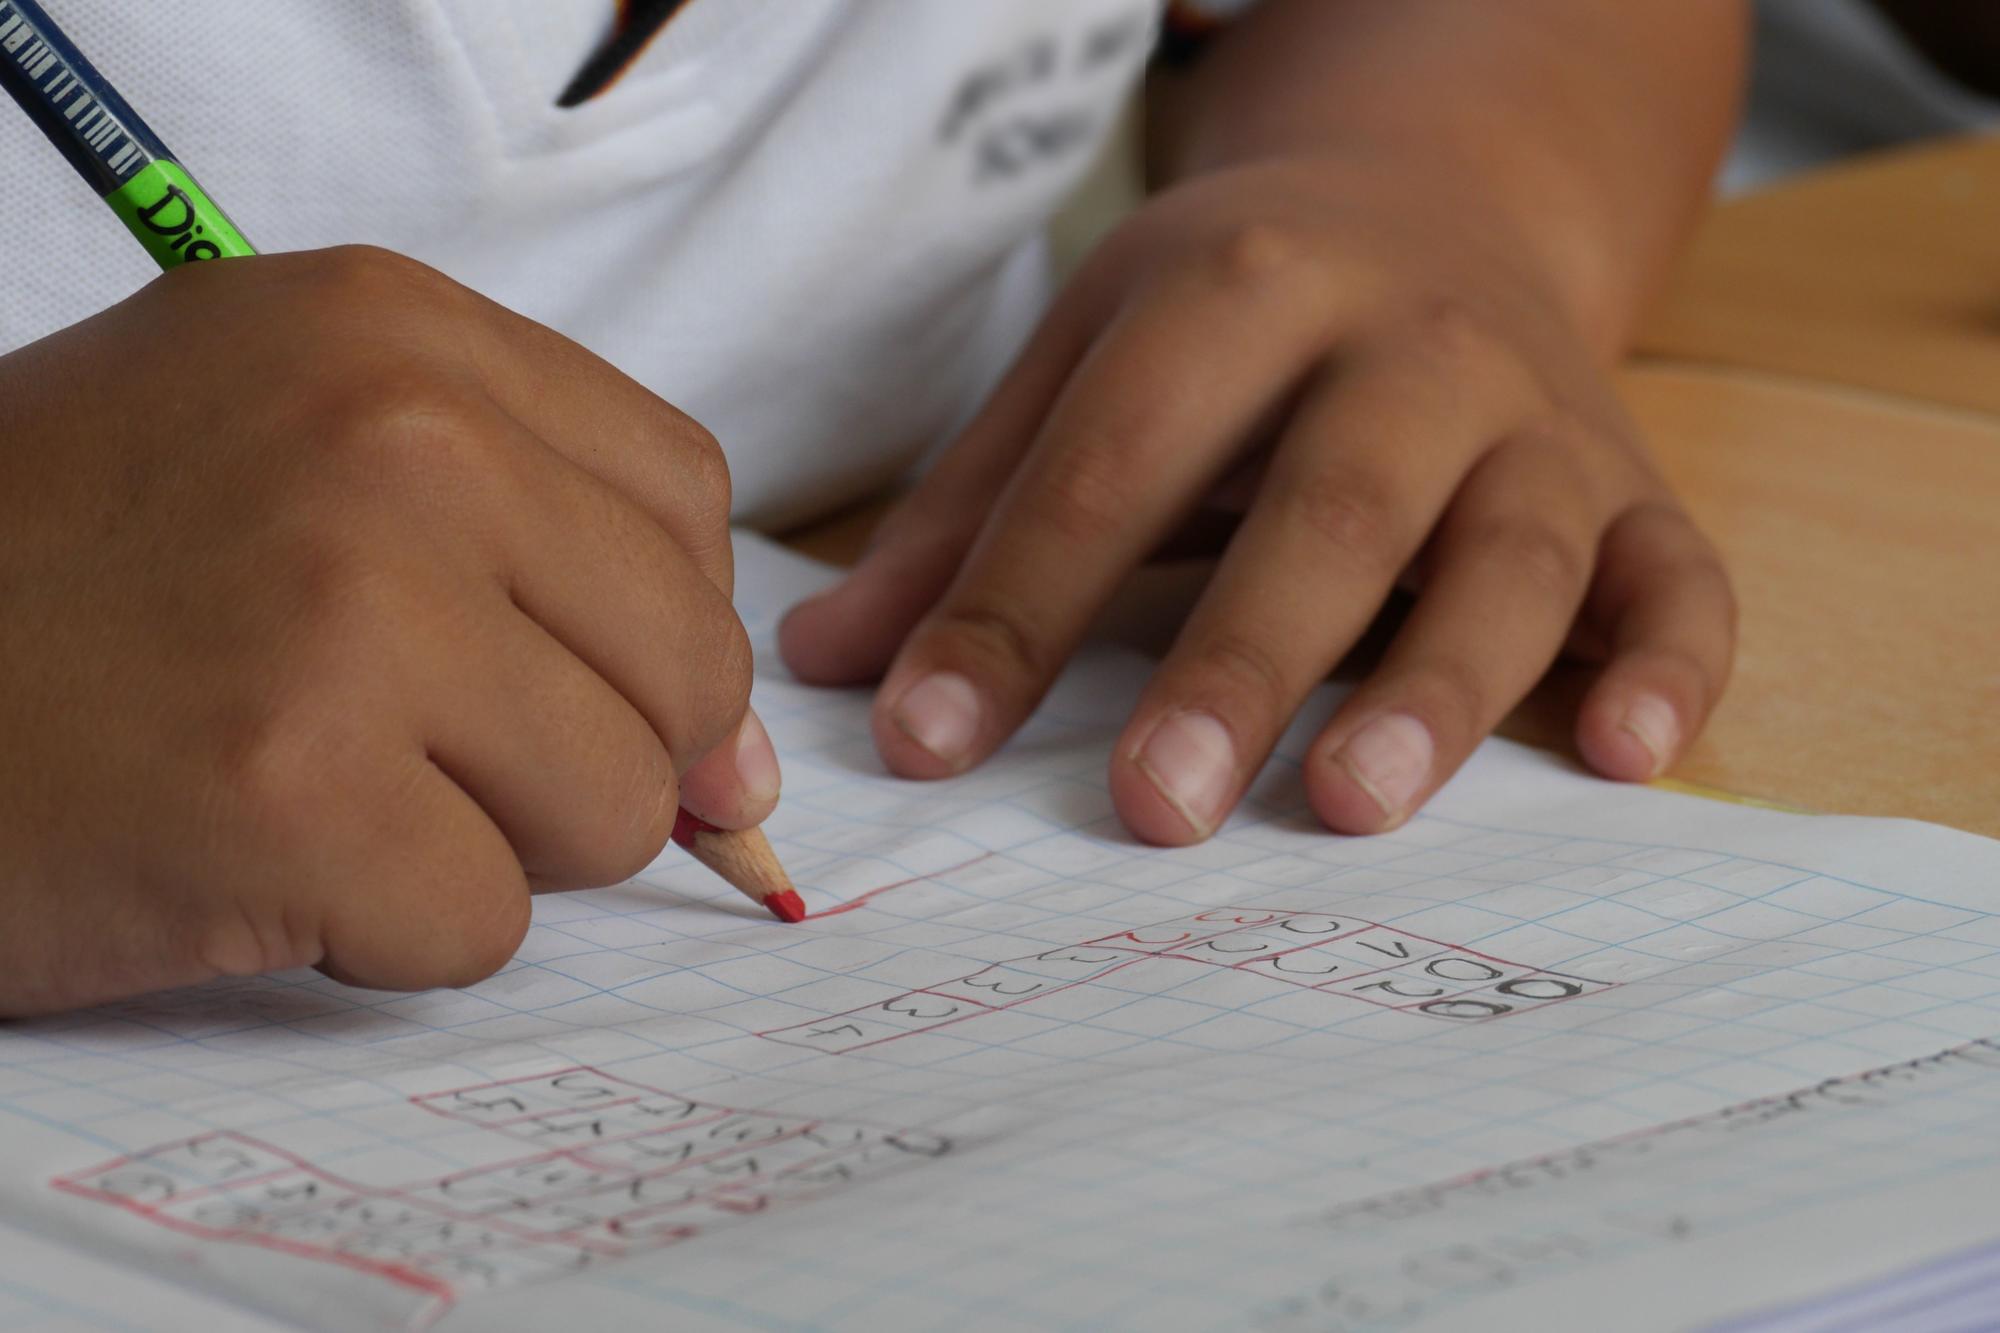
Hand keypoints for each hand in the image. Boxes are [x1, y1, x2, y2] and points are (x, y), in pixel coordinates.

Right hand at [0, 247, 771, 1013]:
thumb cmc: (70, 581)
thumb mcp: (300, 469)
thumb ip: (543, 571)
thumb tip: (746, 770)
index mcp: (396, 332)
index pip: (684, 502)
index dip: (652, 626)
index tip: (580, 685)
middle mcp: (393, 439)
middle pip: (684, 665)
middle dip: (587, 754)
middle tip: (420, 754)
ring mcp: (348, 610)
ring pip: (614, 808)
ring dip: (488, 845)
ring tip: (324, 791)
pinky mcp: (291, 792)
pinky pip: (485, 923)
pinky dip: (386, 933)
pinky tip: (257, 860)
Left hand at [781, 155, 1733, 843]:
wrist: (1441, 200)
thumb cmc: (1238, 314)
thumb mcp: (1091, 359)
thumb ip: (972, 511)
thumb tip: (830, 670)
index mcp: (1242, 291)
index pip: (1114, 464)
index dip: (1017, 607)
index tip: (930, 745)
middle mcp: (1407, 344)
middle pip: (1329, 506)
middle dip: (1240, 659)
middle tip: (1155, 808)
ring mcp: (1538, 417)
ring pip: (1511, 553)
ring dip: (1440, 682)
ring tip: (1352, 805)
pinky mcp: (1635, 486)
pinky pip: (1680, 578)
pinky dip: (1671, 666)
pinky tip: (1624, 759)